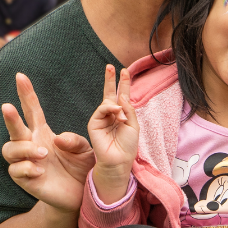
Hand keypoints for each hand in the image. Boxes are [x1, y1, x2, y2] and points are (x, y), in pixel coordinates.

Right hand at [1, 73, 94, 213]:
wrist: (81, 194)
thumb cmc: (82, 167)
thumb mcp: (85, 149)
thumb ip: (75, 140)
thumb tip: (57, 138)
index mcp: (44, 132)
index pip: (32, 110)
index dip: (26, 93)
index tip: (20, 75)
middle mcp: (31, 144)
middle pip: (15, 128)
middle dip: (10, 117)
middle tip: (7, 106)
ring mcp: (26, 162)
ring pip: (10, 149)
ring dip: (25, 149)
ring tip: (43, 153)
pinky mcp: (25, 179)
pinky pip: (16, 171)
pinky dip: (28, 168)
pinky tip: (40, 171)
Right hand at [88, 66, 138, 203]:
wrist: (119, 160)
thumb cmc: (128, 145)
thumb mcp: (133, 125)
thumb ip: (128, 110)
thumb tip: (121, 98)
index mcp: (122, 114)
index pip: (122, 96)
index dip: (124, 83)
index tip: (125, 70)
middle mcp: (111, 115)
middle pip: (110, 94)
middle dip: (110, 80)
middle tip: (110, 66)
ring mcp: (102, 119)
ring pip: (107, 102)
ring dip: (117, 106)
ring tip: (122, 115)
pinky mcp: (94, 123)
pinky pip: (101, 110)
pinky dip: (110, 109)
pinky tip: (117, 114)